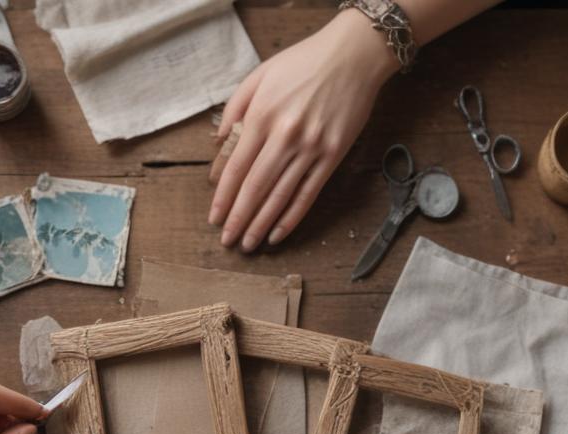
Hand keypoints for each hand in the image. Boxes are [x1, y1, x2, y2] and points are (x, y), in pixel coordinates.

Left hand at [208, 10, 398, 250]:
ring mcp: (311, 148)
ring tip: (248, 244)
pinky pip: (308, 194)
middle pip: (255, 187)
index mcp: (263, 115)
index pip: (236, 166)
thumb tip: (218, 145)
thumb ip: (235, 108)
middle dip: (238, 218)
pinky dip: (291, 218)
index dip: (223, 196)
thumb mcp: (260, 75)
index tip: (214, 217)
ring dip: (261, 224)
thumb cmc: (303, 63)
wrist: (353, 56)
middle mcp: (285, 135)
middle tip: (227, 241)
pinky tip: (278, 234)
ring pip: (280, 196)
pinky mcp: (332, 156)